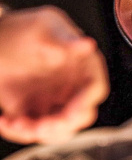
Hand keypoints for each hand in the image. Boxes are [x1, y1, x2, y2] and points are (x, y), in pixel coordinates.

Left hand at [0, 6, 108, 143]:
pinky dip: (17, 131)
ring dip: (36, 132)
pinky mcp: (33, 112)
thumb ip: (66, 39)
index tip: (70, 112)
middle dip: (61, 125)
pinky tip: (2, 118)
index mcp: (84, 66)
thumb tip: (88, 44)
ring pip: (57, 130)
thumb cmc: (24, 28)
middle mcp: (73, 88)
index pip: (95, 90)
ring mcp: (53, 102)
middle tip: (40, 125)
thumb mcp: (45, 26)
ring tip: (14, 122)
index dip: (85, 103)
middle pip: (80, 116)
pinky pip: (31, 131)